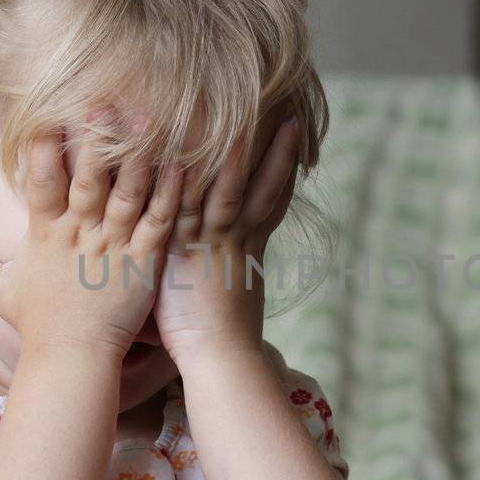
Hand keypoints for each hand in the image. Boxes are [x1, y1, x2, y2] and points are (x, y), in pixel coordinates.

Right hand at [0, 120, 183, 357]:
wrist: (72, 361)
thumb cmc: (38, 325)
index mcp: (45, 235)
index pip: (40, 182)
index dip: (42, 147)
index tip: (47, 112)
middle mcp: (79, 235)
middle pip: (87, 179)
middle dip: (94, 140)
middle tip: (103, 102)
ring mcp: (113, 247)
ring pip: (127, 194)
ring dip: (136, 157)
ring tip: (146, 121)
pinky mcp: (143, 263)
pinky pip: (158, 222)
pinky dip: (170, 194)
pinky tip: (180, 165)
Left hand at [154, 115, 301, 368]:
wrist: (221, 361)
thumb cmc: (224, 342)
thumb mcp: (236, 299)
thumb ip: (236, 275)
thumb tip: (239, 274)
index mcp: (249, 250)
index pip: (272, 202)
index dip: (284, 172)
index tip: (295, 146)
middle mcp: (237, 240)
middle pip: (263, 186)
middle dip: (279, 152)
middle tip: (293, 119)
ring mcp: (213, 243)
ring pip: (228, 188)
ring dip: (237, 153)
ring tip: (246, 119)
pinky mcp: (185, 250)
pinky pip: (186, 206)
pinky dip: (186, 179)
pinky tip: (184, 151)